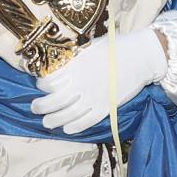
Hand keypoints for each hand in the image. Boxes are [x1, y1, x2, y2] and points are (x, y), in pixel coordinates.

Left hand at [32, 27, 168, 133]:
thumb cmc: (115, 48)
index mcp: (76, 67)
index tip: (40, 86)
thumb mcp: (89, 48)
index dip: (42, 85)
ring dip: (54, 120)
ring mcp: (94, 97)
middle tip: (35, 108)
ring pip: (68, 114)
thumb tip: (59, 65)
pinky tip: (68, 129)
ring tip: (47, 122)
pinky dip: (75, 127)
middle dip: (41, 106)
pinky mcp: (106, 107)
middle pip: (54, 100)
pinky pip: (87, 121)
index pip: (50, 81)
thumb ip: (74, 59)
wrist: (141, 56)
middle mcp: (82, 83)